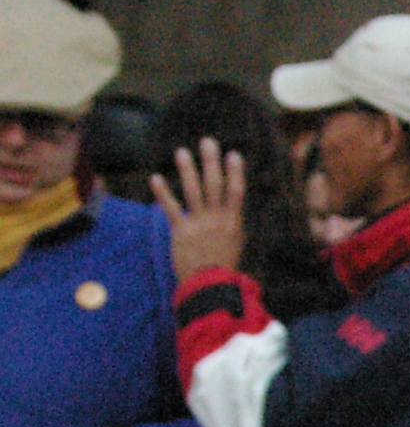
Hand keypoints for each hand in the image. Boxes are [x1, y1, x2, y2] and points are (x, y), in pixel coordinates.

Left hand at [152, 138, 251, 281]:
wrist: (210, 285)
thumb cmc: (224, 267)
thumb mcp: (235, 244)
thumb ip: (231, 224)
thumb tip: (231, 209)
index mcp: (233, 222)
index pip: (236, 192)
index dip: (235, 172)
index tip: (233, 154)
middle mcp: (218, 219)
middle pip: (215, 185)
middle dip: (212, 163)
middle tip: (208, 142)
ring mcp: (199, 224)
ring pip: (194, 192)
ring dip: (187, 170)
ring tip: (181, 152)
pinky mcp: (181, 232)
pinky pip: (171, 208)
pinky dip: (163, 192)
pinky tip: (155, 177)